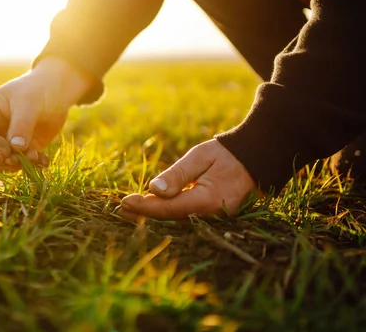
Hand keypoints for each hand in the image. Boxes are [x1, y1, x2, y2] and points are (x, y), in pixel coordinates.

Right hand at [0, 57, 92, 168]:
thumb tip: (15, 149)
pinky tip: (44, 161)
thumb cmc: (39, 90)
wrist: (58, 90)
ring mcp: (9, 138)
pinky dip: (32, 164)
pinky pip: (23, 161)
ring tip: (36, 157)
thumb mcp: (29, 104)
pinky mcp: (24, 147)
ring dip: (18, 163)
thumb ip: (22, 125)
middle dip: (1, 159)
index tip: (6, 151)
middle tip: (18, 160)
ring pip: (4, 160)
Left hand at [119, 139, 258, 220]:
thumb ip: (178, 174)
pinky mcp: (211, 216)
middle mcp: (209, 215)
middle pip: (169, 218)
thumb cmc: (227, 154)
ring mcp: (212, 218)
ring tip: (127, 210)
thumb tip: (154, 189)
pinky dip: (164, 212)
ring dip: (151, 214)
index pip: (168, 208)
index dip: (144, 206)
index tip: (124, 201)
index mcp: (207, 201)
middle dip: (143, 214)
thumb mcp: (200, 157)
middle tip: (119, 209)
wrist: (255, 160)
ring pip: (175, 220)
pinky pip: (183, 217)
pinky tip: (148, 207)